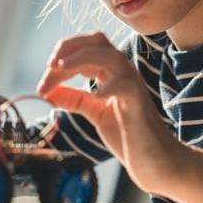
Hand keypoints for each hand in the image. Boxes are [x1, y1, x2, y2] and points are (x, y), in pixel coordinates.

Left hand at [36, 32, 180, 192]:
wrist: (156, 162)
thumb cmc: (130, 137)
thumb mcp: (96, 114)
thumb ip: (76, 100)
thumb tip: (51, 91)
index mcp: (112, 74)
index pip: (86, 46)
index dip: (63, 52)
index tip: (45, 72)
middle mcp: (123, 74)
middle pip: (97, 41)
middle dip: (69, 47)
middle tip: (49, 67)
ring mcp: (133, 86)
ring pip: (110, 56)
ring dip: (80, 59)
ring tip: (60, 71)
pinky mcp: (139, 104)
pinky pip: (125, 85)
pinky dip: (106, 87)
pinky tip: (93, 96)